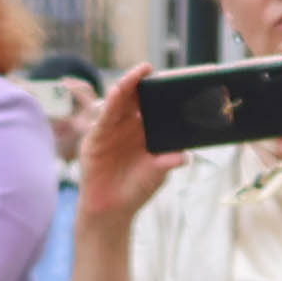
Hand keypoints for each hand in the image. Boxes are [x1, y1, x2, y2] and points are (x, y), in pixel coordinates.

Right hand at [72, 70, 171, 235]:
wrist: (111, 210)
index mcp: (146, 132)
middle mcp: (129, 127)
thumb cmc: (135, 190)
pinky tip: (120, 90)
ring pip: (121, 101)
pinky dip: (112, 102)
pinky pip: (105, 116)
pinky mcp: (96, 137)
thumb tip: (185, 156)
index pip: (156, 106)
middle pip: (137, 98)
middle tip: (158, 69)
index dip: (165, 92)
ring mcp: (112, 130)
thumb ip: (167, 162)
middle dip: (146, 82)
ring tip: (142, 70)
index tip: (181, 80)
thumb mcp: (157, 174)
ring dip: (130, 84)